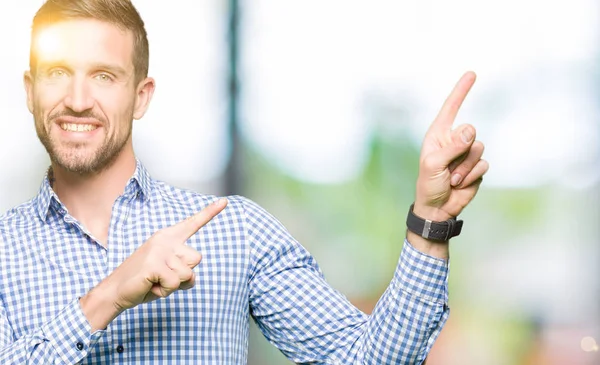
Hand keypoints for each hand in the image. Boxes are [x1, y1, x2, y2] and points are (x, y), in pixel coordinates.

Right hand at [80, 198, 227, 330]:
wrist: (115, 291)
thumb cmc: (145, 281)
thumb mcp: (168, 271)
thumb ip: (183, 268)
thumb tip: (191, 276)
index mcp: (167, 237)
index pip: (192, 223)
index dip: (210, 212)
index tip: (224, 201)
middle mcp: (164, 240)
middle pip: (197, 259)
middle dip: (184, 274)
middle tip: (161, 276)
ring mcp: (159, 251)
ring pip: (188, 274)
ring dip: (174, 285)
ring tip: (155, 281)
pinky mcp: (154, 265)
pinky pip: (176, 284)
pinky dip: (165, 292)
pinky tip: (150, 286)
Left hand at [413, 71, 488, 222]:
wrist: (438, 208)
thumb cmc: (428, 184)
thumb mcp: (433, 164)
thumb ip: (451, 147)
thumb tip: (470, 130)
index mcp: (438, 135)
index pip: (451, 108)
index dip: (461, 91)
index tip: (471, 74)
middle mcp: (453, 140)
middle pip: (471, 131)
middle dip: (462, 150)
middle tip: (448, 168)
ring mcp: (466, 153)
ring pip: (479, 148)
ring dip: (465, 168)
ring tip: (452, 179)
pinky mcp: (476, 166)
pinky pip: (484, 164)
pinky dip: (472, 176)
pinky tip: (461, 184)